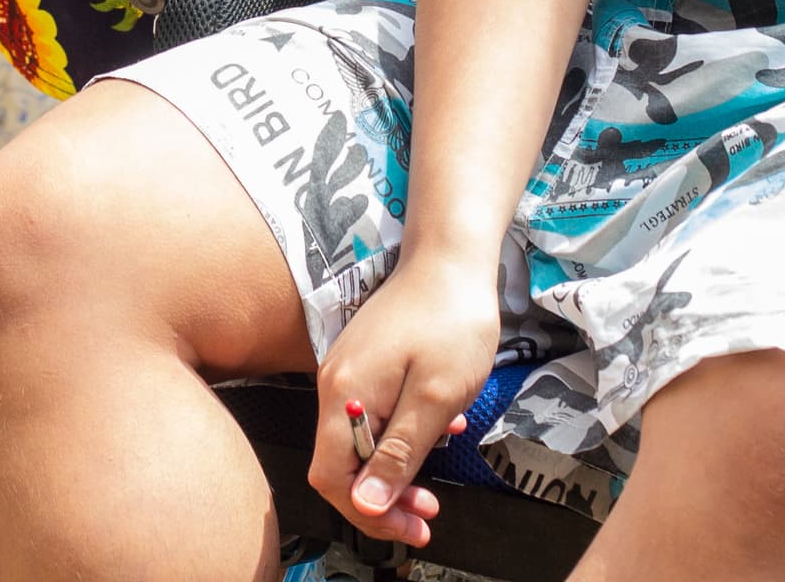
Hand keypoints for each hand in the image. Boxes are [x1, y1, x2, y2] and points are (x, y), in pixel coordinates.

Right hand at [313, 247, 497, 547]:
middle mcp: (335, 384)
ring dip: (394, 470)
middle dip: (383, 498)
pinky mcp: (365, 361)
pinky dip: (399, 437)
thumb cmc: (450, 321)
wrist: (452, 258)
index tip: (411, 526)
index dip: (368, 511)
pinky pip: (371, 415)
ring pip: (358, 441)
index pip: (332, 476)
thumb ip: (398, 454)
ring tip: (434, 483)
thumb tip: (365, 505)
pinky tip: (436, 431)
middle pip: (341, 463)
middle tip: (427, 515)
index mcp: (345, 395)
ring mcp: (348, 370)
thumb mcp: (434, 398)